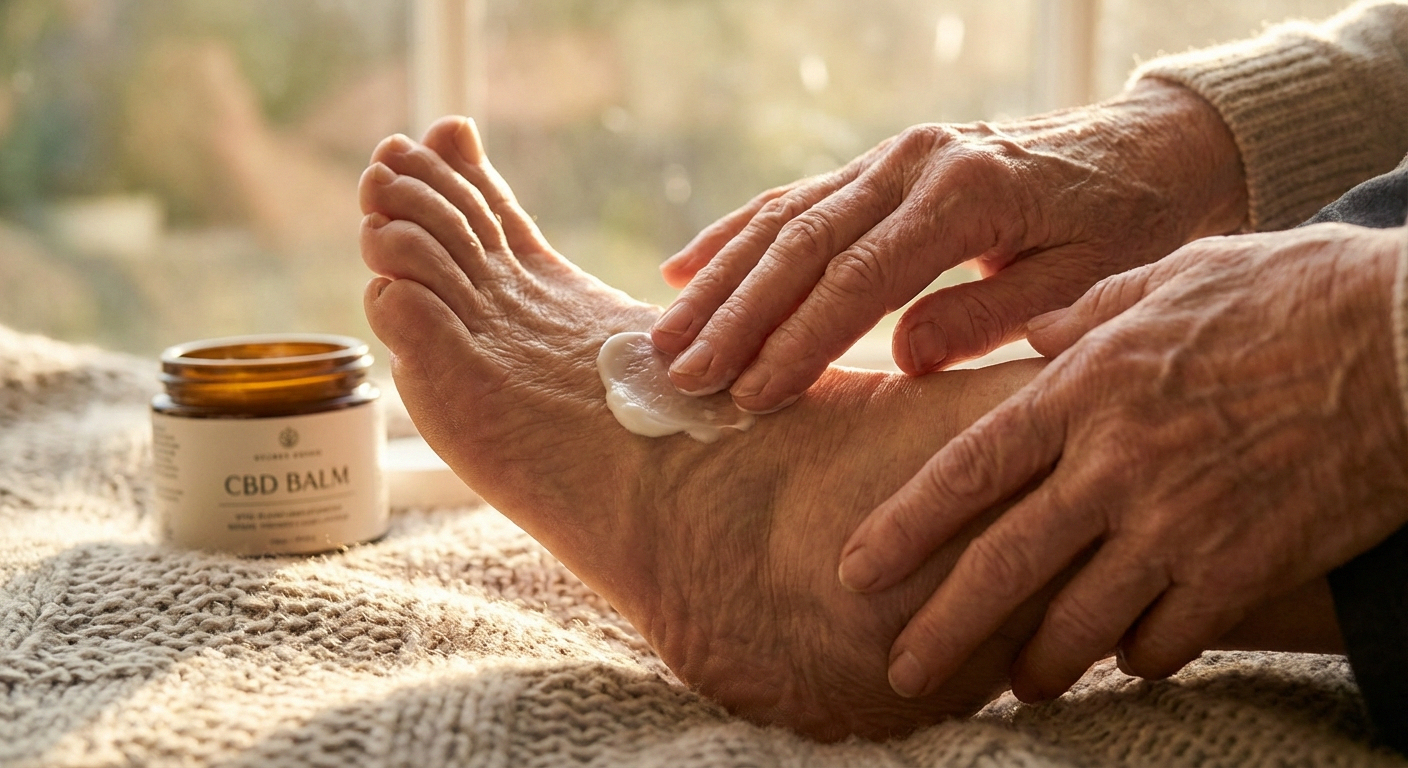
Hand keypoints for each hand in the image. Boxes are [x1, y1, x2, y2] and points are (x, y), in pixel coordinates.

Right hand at [650, 79, 1247, 412]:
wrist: (1148, 148)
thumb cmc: (1125, 224)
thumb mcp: (1082, 280)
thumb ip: (991, 316)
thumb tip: (900, 357)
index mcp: (966, 193)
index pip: (861, 278)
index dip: (800, 340)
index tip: (751, 397)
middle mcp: (915, 163)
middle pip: (802, 244)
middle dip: (735, 315)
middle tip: (682, 376)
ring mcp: (890, 157)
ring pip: (783, 218)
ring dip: (718, 279)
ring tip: (664, 337)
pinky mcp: (879, 163)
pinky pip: (793, 196)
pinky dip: (734, 233)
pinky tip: (680, 266)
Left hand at [836, 223, 1407, 701]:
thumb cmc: (1292, 293)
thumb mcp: (1174, 278)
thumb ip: (1090, 313)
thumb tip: (1037, 332)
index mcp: (1086, 388)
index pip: (968, 470)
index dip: (904, 526)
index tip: (856, 567)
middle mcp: (1117, 463)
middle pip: (1005, 564)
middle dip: (943, 627)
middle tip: (903, 668)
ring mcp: (1180, 522)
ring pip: (1081, 620)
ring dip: (1040, 661)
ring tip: (1017, 681)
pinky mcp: (1244, 566)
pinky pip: (1167, 637)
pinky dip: (1138, 654)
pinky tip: (1128, 655)